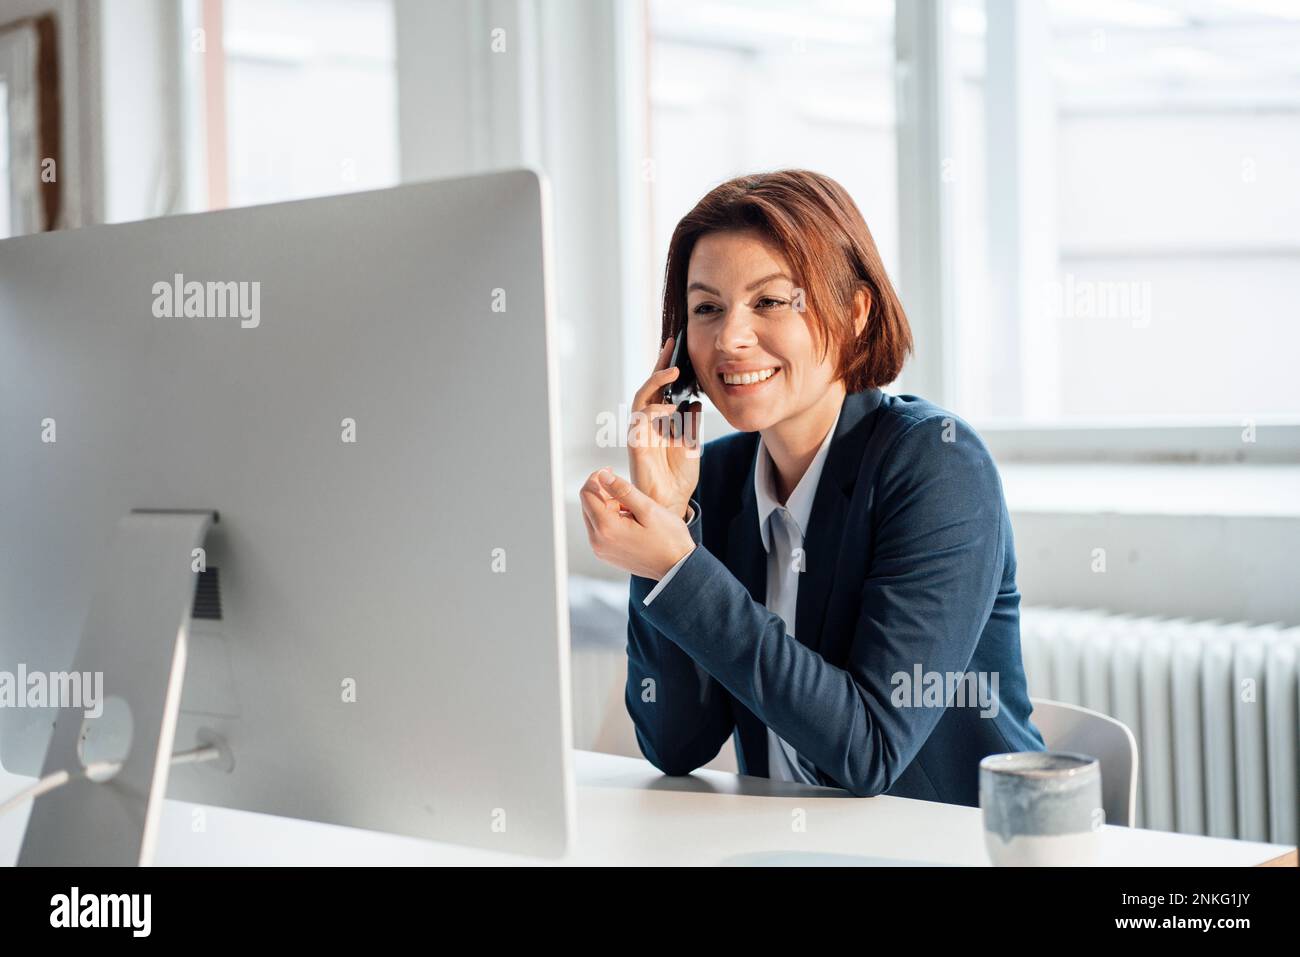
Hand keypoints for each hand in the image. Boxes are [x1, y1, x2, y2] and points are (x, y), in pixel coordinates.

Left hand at [580, 468, 696, 579]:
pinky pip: (600, 530)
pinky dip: (611, 520)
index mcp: (606, 528)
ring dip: (608, 507)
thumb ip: (623, 490)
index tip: (611, 471)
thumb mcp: (648, 508)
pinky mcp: (606, 555)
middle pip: (588, 505)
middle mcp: (597, 541)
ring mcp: (600, 550)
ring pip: (593, 517)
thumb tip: (602, 476)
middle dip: (604, 493)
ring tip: (633, 510)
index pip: (586, 493)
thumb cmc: (668, 538)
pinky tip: (631, 522)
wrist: (676, 567)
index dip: (597, 477)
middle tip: (628, 494)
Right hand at [628, 336, 701, 520]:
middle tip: (671, 346)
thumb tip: (693, 401)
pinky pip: (640, 419)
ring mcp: (639, 431)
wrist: (672, 501)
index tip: (676, 346)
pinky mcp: (635, 443)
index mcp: (660, 421)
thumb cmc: (678, 476)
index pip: (661, 389)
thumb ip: (691, 423)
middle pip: (649, 387)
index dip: (666, 367)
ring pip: (641, 398)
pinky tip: (670, 408)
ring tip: (672, 371)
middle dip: (658, 365)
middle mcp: (646, 423)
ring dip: (655, 382)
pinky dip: (654, 410)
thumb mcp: (691, 443)